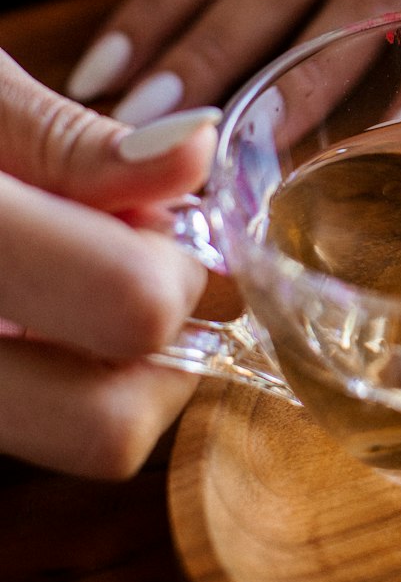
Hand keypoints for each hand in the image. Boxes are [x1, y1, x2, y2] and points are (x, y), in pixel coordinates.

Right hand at [0, 51, 218, 476]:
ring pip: (75, 442)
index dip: (178, 263)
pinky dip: (58, 376)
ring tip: (72, 273)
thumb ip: (71, 139)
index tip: (168, 218)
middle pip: (108, 428)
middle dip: (161, 347)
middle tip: (140, 262)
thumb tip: (193, 155)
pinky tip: (27, 304)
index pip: (128, 306)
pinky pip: (26, 425)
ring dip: (116, 366)